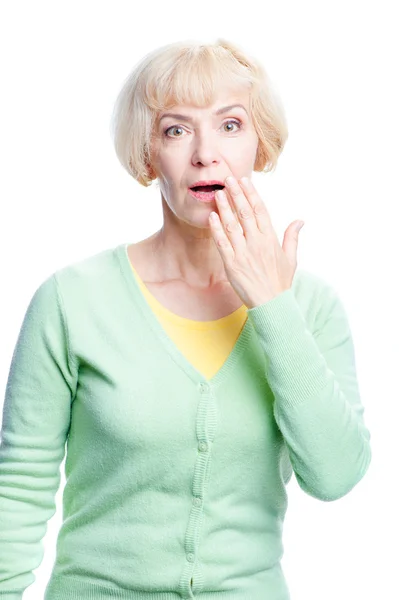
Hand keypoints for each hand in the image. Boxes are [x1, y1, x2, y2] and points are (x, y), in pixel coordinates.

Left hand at [208, 176, 304, 308]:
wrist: (271, 304)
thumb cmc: (280, 283)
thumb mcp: (291, 259)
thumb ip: (292, 237)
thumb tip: (300, 220)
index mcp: (271, 239)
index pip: (261, 210)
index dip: (251, 194)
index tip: (244, 181)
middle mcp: (257, 243)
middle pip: (245, 213)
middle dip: (236, 194)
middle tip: (228, 179)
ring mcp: (244, 253)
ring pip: (232, 225)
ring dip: (224, 207)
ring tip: (218, 193)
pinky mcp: (232, 264)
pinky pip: (222, 243)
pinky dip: (216, 229)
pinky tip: (211, 217)